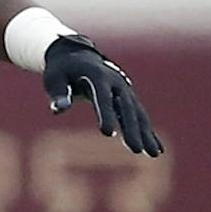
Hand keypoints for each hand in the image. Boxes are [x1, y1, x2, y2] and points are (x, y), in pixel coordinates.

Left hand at [41, 35, 162, 155]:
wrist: (77, 57)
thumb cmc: (62, 70)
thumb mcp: (54, 79)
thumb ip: (58, 94)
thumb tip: (58, 110)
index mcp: (97, 77)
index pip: (102, 98)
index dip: (106, 114)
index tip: (107, 133)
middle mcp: (116, 83)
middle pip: (126, 108)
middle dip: (131, 129)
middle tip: (136, 149)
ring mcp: (124, 91)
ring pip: (138, 114)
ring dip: (146, 134)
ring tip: (154, 154)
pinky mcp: (127, 99)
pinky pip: (139, 116)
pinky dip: (147, 132)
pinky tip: (156, 149)